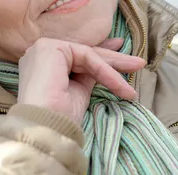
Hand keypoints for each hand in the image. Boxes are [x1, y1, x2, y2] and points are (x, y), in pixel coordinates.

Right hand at [16, 37, 145, 123]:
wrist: (45, 129)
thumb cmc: (58, 118)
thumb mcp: (78, 90)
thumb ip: (88, 73)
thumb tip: (106, 63)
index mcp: (43, 63)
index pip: (78, 55)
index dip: (103, 54)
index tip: (122, 53)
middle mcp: (39, 52)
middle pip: (85, 54)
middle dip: (114, 58)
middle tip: (138, 62)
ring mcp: (43, 48)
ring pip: (88, 55)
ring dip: (114, 67)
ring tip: (136, 71)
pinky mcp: (51, 48)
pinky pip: (88, 57)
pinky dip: (106, 71)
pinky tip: (120, 85)